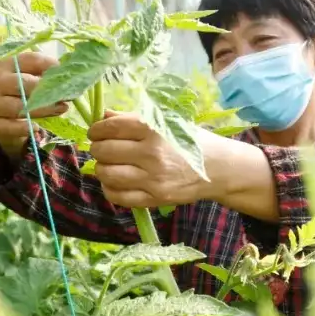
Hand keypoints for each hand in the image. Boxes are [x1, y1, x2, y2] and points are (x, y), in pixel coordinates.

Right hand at [0, 52, 69, 156]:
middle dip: (47, 91)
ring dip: (43, 110)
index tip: (65, 73)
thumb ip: (49, 75)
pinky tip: (36, 128)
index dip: (50, 65)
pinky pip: (10, 126)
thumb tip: (72, 75)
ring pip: (19, 107)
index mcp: (9, 64)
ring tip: (60, 110)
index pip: (30, 60)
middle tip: (66, 97)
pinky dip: (25, 128)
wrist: (6, 117)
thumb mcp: (35, 79)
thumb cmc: (26, 92)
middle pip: (22, 84)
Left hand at [88, 112, 221, 208]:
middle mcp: (152, 154)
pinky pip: (118, 196)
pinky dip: (109, 189)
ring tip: (108, 165)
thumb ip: (132, 118)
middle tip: (102, 148)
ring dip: (101, 169)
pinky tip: (115, 182)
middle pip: (104, 151)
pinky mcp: (155, 198)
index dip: (96, 130)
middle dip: (97, 148)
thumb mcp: (166, 122)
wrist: (218, 168)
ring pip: (107, 174)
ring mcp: (153, 179)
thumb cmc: (190, 140)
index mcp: (154, 129)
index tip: (96, 132)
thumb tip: (103, 116)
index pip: (110, 128)